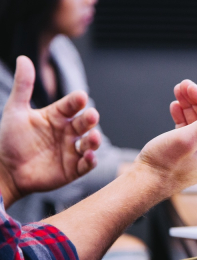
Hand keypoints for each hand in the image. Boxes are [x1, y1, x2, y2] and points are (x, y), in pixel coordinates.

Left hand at [0, 56, 100, 207]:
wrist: (4, 171)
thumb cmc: (9, 140)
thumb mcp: (15, 111)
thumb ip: (24, 86)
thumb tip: (23, 58)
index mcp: (57, 116)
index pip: (72, 105)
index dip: (76, 101)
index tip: (80, 97)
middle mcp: (68, 132)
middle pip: (84, 123)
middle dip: (90, 119)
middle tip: (91, 116)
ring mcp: (72, 150)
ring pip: (90, 143)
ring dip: (94, 140)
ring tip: (93, 138)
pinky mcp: (73, 169)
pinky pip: (86, 164)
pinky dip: (90, 161)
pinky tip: (88, 156)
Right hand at [132, 80, 196, 194]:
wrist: (144, 184)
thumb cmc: (164, 165)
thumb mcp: (188, 138)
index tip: (189, 86)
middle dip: (196, 99)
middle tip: (182, 86)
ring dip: (188, 105)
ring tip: (177, 92)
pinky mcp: (187, 152)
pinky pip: (189, 129)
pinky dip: (183, 116)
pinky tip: (175, 107)